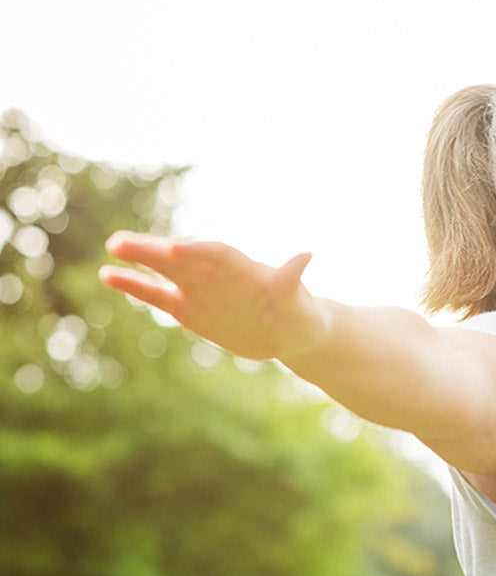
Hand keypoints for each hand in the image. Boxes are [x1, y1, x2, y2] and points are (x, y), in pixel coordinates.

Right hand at [99, 231, 329, 359]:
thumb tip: (306, 254)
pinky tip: (109, 275)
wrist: (291, 333)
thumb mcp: (300, 303)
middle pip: (184, 258)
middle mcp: (218, 275)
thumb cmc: (301, 315)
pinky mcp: (189, 309)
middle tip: (122, 242)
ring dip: (141, 259)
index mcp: (245, 270)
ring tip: (114, 246)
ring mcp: (200, 289)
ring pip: (166, 270)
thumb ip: (293, 281)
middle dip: (156, 251)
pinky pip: (158, 295)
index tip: (175, 250)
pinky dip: (135, 285)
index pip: (218, 256)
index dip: (199, 252)